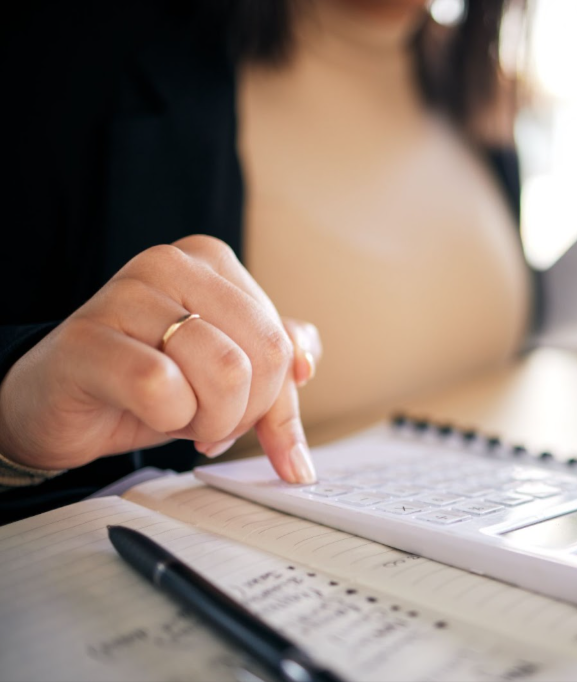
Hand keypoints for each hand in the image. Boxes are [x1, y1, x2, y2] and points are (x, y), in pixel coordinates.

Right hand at [0, 235, 321, 483]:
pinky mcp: (86, 339)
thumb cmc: (145, 383)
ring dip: (210, 419)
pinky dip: (169, 419)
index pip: (283, 341)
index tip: (242, 415)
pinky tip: (147, 413)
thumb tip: (309, 370)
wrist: (56, 404)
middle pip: (264, 355)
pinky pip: (163, 388)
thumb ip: (277, 368)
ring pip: (225, 371)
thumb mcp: (226, 374)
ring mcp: (125, 294)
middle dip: (245, 411)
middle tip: (209, 424)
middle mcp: (169, 263)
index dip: (273, 398)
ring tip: (178, 416)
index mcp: (210, 260)